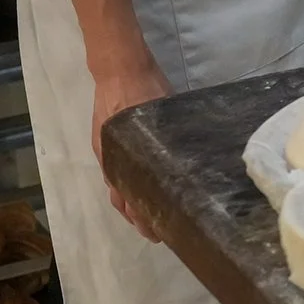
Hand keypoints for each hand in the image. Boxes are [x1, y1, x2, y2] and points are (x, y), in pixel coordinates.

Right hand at [90, 53, 170, 241]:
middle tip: (157, 234)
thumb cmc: (145, 88)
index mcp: (123, 152)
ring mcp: (108, 150)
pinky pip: (114, 174)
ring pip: (116, 188)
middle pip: (122, 197)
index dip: (144, 214)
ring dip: (129, 207)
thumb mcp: (163, 113)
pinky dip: (123, 189)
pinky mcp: (107, 143)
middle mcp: (112, 156)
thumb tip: (196, 157)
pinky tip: (135, 196)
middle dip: (138, 217)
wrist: (119, 69)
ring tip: (147, 223)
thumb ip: (171, 136)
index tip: (159, 230)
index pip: (130, 194)